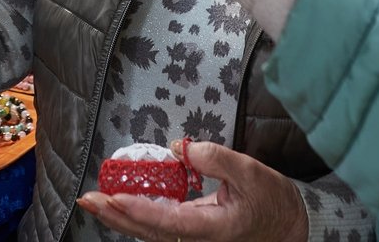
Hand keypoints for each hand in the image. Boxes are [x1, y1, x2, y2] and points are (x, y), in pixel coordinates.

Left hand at [76, 139, 307, 241]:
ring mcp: (193, 238)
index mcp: (214, 229)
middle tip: (88, 199)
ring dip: (120, 218)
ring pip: (150, 233)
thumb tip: (181, 147)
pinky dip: (134, 216)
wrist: (289, 225)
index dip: (140, 211)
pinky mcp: (190, 232)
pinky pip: (157, 228)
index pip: (170, 222)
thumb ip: (216, 158)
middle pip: (149, 233)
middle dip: (116, 217)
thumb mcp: (250, 171)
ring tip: (94, 201)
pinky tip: (118, 204)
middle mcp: (199, 239)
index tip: (116, 196)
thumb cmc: (271, 199)